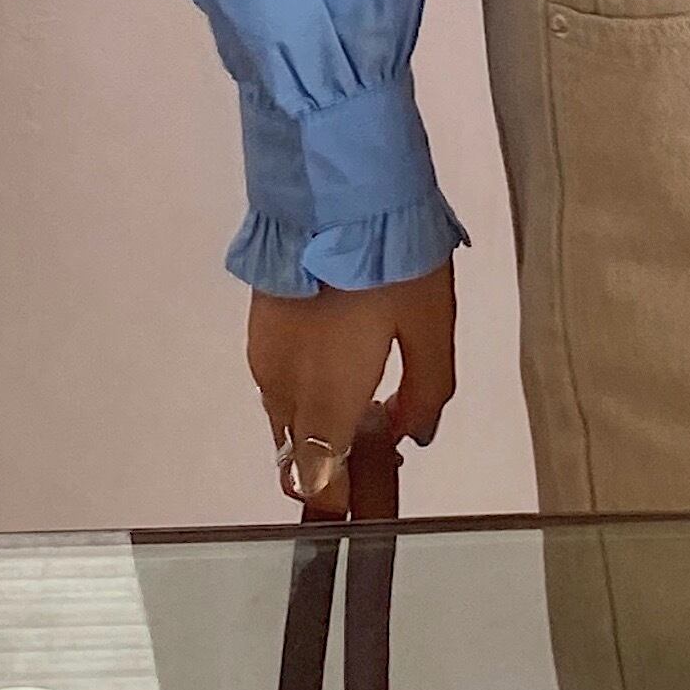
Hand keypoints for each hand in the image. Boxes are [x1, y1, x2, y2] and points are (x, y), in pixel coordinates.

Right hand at [246, 263, 456, 516]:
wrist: (334, 192)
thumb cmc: (391, 262)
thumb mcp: (431, 327)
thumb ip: (426, 391)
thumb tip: (412, 435)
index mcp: (326, 399)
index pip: (319, 478)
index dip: (343, 498)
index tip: (374, 490)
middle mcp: (284, 390)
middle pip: (297, 458)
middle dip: (334, 465)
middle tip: (382, 437)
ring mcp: (264, 358)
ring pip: (284, 420)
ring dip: (317, 427)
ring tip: (367, 396)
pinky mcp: (258, 328)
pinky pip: (277, 385)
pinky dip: (304, 394)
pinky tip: (340, 364)